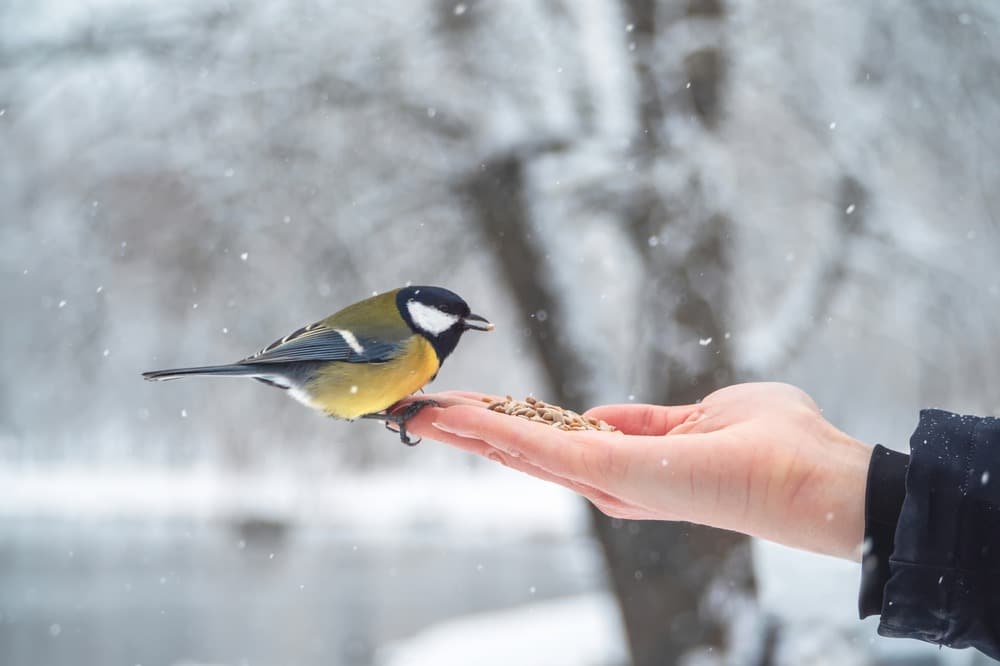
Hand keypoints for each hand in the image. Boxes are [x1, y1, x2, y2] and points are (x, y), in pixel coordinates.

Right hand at [402, 383, 871, 560]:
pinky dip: (499, 430)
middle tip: (416, 410)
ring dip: (468, 430)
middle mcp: (612, 483)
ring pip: (522, 452)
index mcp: (629, 467)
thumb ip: (646, 419)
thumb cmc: (780, 445)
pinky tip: (459, 416)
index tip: (464, 407)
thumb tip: (599, 416)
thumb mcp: (703, 415)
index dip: (506, 425)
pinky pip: (545, 448)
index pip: (551, 444)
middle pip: (524, 452)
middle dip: (469, 430)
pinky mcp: (619, 474)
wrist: (823, 480)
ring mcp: (613, 481)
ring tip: (420, 411)